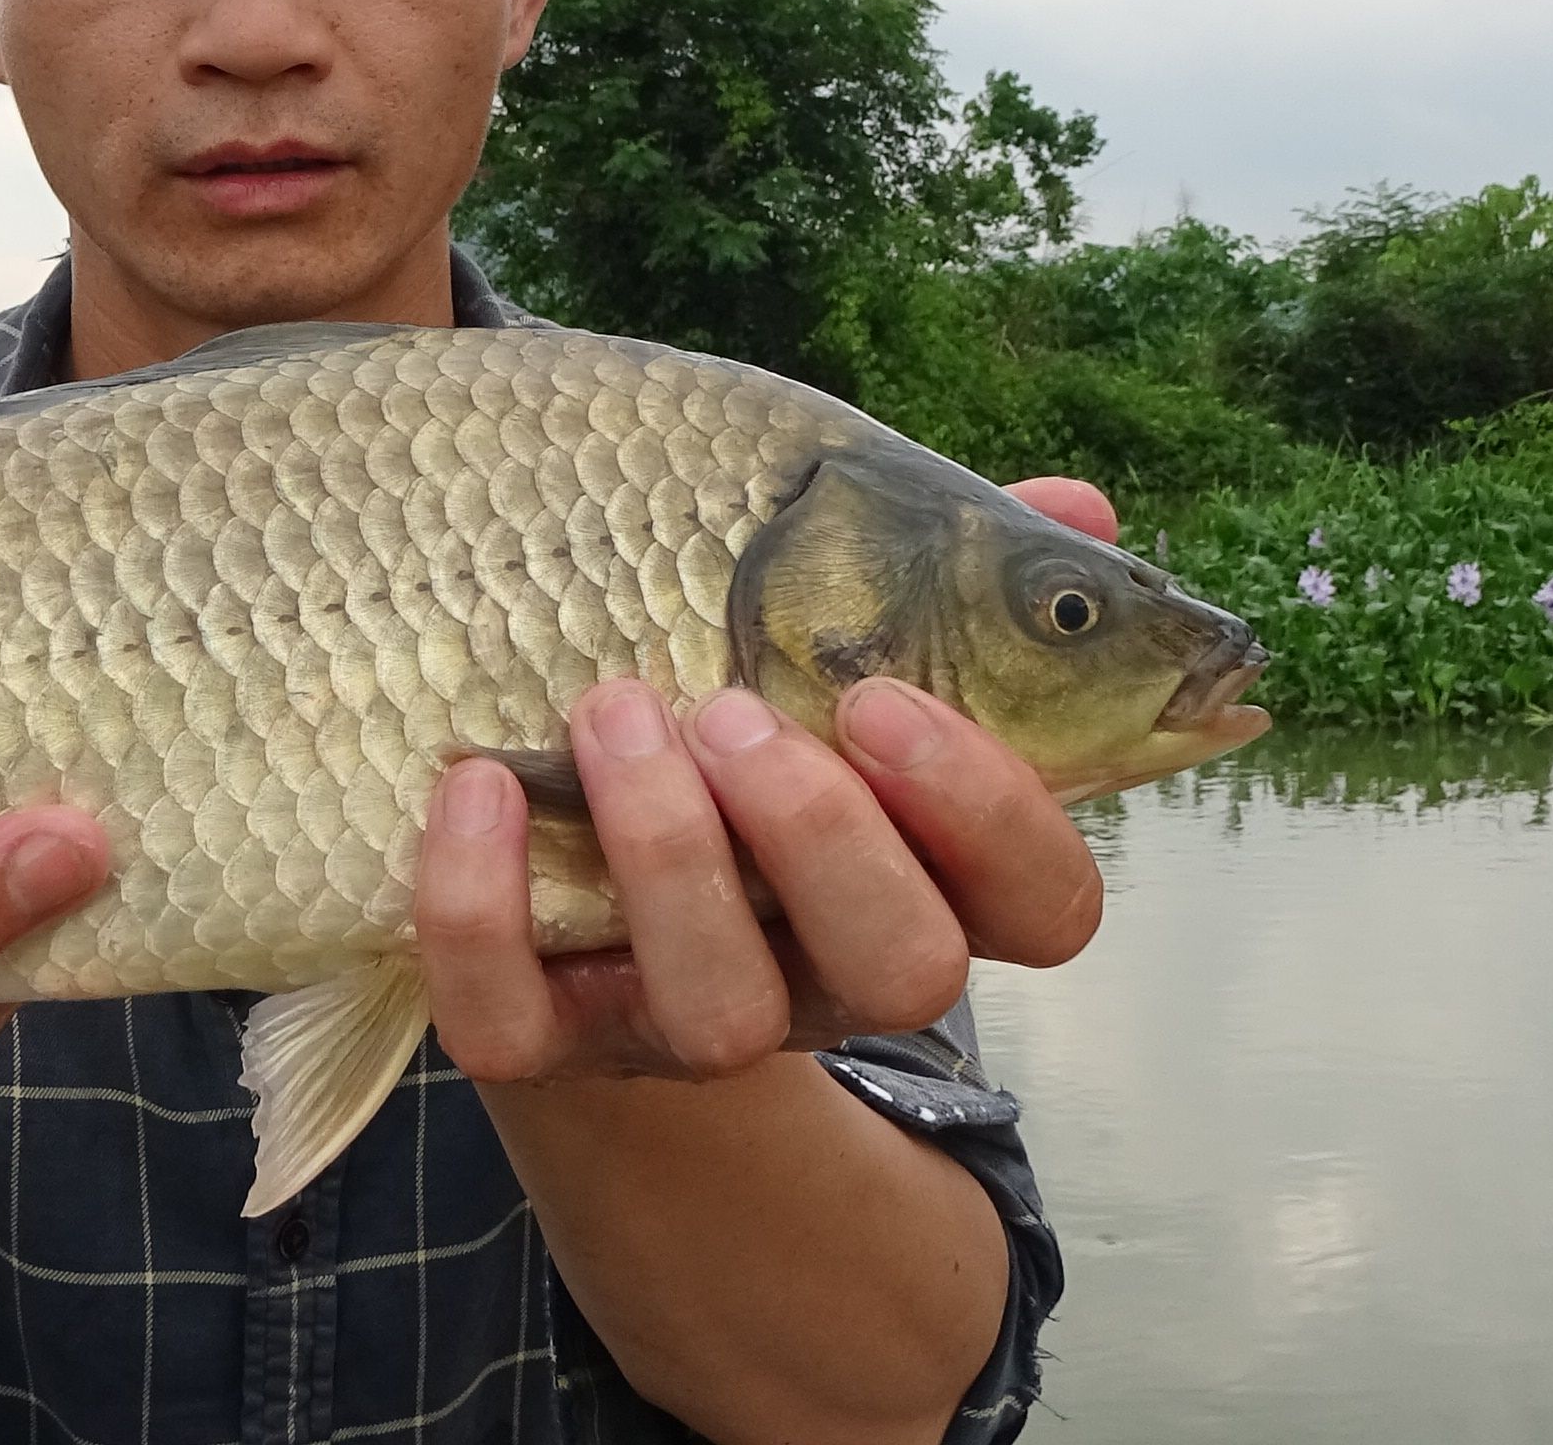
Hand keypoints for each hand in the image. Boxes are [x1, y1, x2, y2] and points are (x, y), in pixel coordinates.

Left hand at [417, 477, 1113, 1082]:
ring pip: (724, 1012)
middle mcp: (826, 973)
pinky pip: (513, 1023)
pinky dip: (478, 906)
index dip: (993, 812)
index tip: (882, 696)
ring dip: (670, 852)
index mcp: (927, 879)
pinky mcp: (544, 1042)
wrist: (564, 872)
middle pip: (902, 969)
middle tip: (732, 706)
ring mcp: (684, 1022)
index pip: (1044, 905)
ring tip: (612, 709)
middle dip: (823, 831)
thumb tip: (1080, 511)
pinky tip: (472, 782)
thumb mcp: (841, 638)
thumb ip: (961, 575)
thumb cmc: (737, 719)